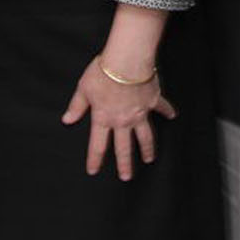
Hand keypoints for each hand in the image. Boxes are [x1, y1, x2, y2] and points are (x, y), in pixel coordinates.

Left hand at [60, 56, 176, 180]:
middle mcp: (122, 121)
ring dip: (147, 149)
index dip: (95, 159)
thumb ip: (77, 106)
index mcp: (103, 118)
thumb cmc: (103, 72)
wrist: (127, 61)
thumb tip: (67, 120)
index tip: (93, 171)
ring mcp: (140, 113)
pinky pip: (161, 108)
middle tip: (126, 178)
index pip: (98, 145)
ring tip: (149, 159)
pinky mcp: (152, 100)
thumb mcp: (84, 88)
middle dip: (124, 164)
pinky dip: (167, 112)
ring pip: (144, 136)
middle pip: (123, 148)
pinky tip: (172, 116)